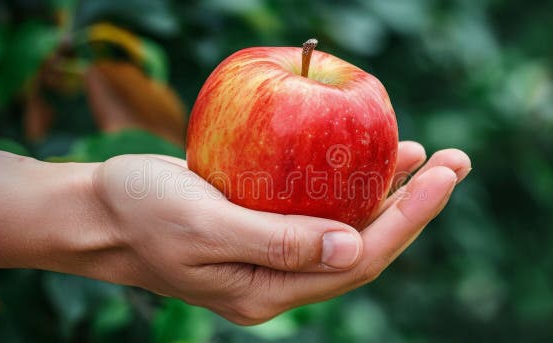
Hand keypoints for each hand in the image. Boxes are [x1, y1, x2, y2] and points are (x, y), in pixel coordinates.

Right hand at [61, 141, 470, 324]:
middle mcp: (278, 280)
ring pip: (345, 229)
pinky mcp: (261, 230)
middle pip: (363, 247)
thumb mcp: (204, 224)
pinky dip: (349, 187)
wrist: (97, 214)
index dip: (407, 220)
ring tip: (425, 156)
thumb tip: (354, 246)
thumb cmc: (141, 214)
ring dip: (388, 195)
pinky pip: (319, 212)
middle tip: (455, 161)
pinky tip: (367, 161)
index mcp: (268, 290)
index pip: (357, 260)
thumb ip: (277, 241)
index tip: (443, 176)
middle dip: (414, 206)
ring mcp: (271, 257)